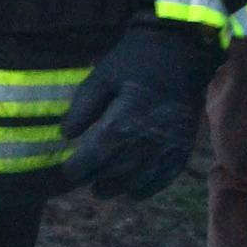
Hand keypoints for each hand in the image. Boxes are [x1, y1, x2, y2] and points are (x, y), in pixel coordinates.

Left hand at [59, 24, 219, 199]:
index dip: (79, 168)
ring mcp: (168, 146)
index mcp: (124, 120)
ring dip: (119, 187)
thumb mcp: (101, 76)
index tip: (63, 175)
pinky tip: (133, 193)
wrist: (180, 53)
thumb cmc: (134, 61)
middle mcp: (147, 140)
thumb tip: (65, 134)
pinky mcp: (182, 147)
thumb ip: (83, 106)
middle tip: (77, 185)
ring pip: (140, 178)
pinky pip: (165, 176)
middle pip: (117, 169)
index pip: (96, 154)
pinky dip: (148, 188)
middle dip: (95, 179)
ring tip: (100, 191)